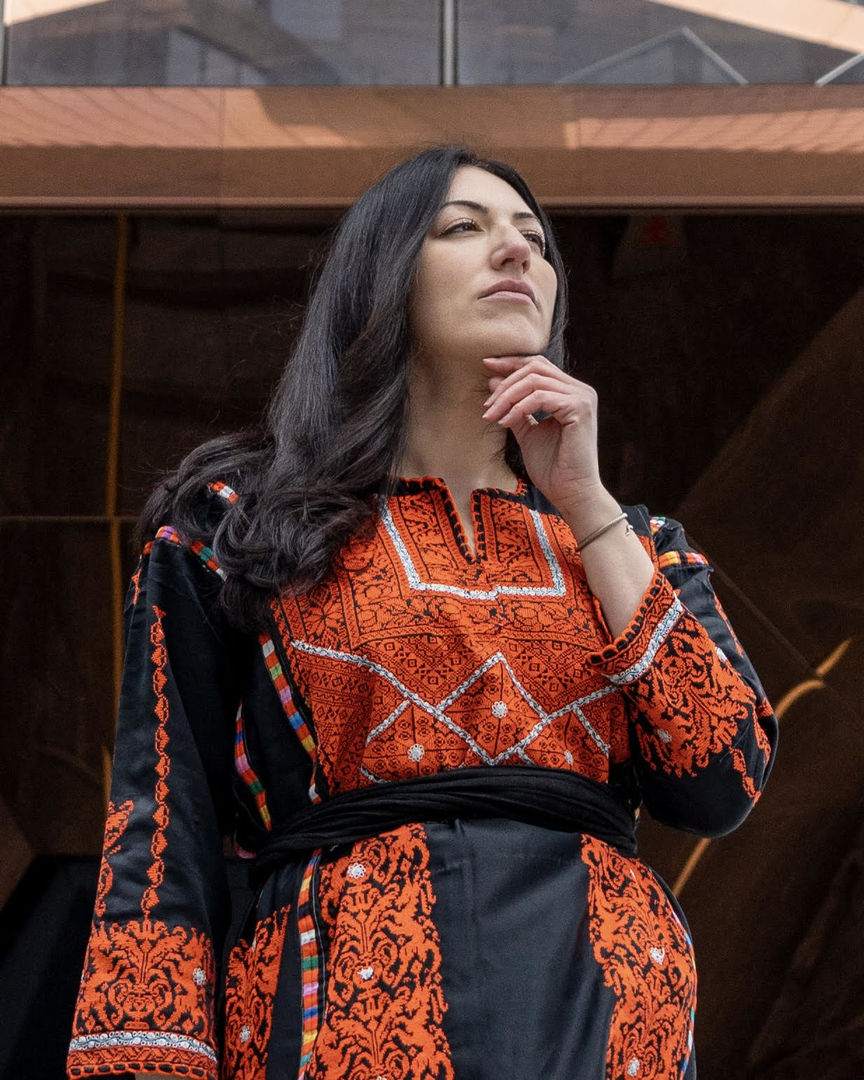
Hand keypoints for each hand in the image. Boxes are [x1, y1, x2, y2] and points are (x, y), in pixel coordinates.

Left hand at [481, 355, 605, 517]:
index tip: (486, 365)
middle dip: (505, 383)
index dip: (511, 362)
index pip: (538, 365)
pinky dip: (518, 408)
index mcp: (570, 392)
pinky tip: (506, 422)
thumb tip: (493, 380)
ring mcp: (582, 397)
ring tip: (492, 416)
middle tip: (487, 405)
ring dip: (507, 397)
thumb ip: (513, 407)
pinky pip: (540, 397)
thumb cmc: (552, 468)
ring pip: (535, 380)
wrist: (571, 492)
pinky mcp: (579, 408)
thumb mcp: (527, 432)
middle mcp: (580, 390)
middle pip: (535, 368)